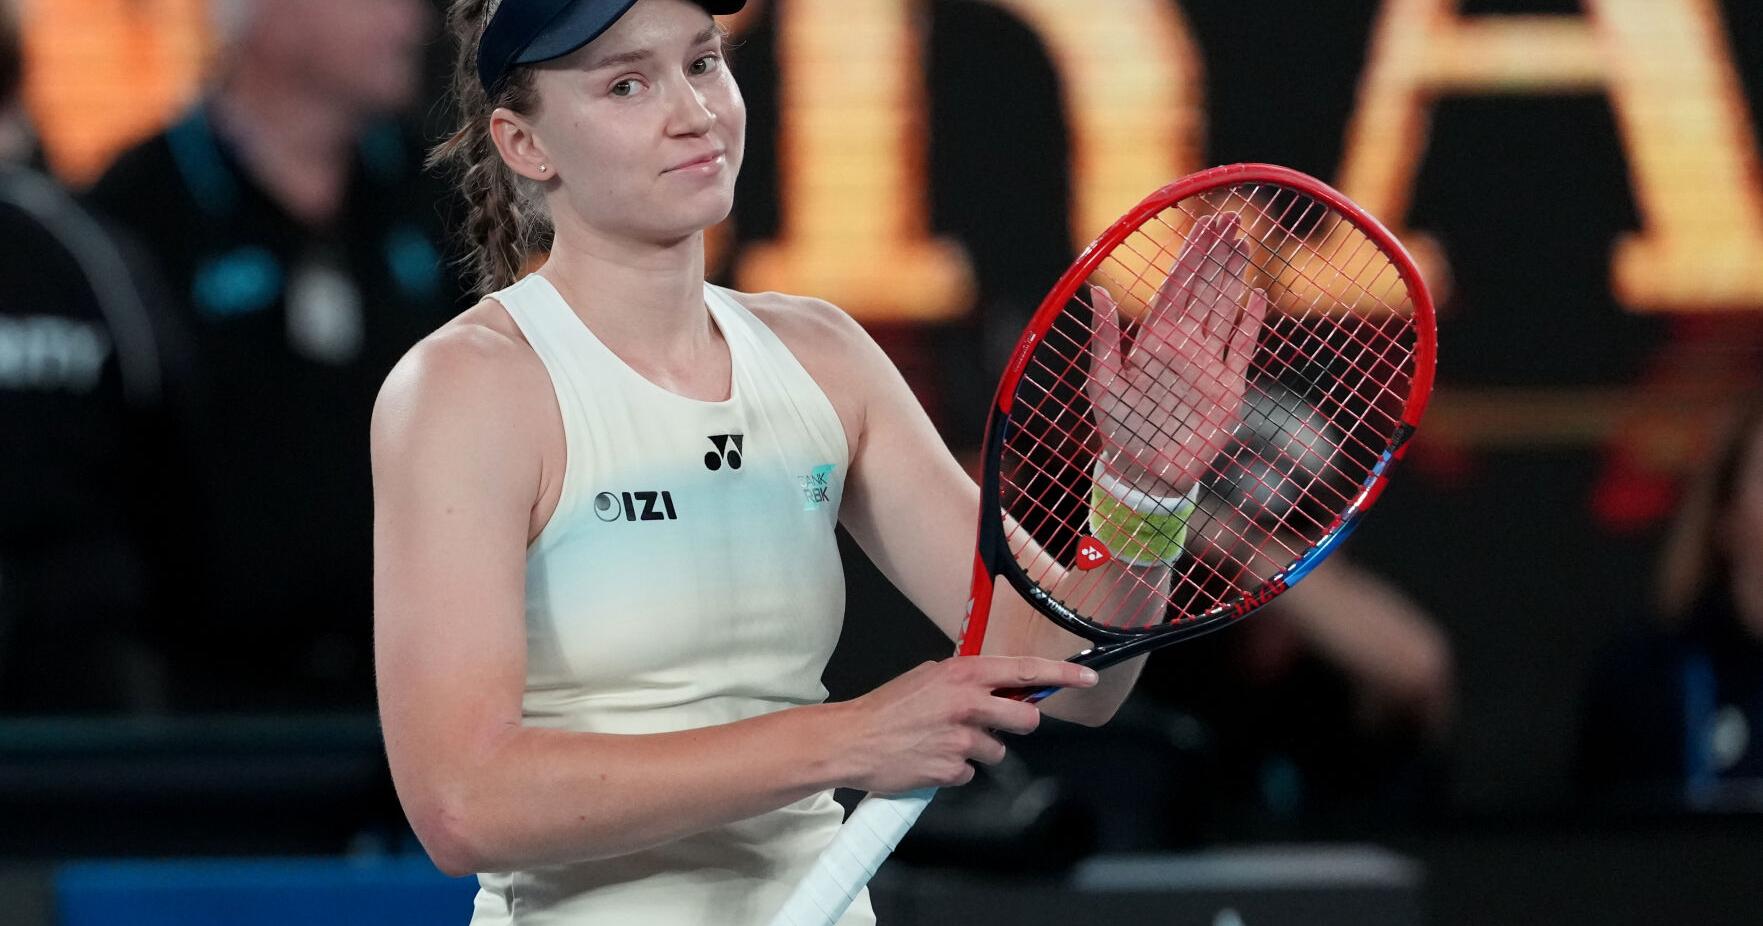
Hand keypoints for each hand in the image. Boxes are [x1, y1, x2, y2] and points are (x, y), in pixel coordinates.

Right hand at [837, 656, 1097, 793]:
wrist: (853, 740)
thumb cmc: (889, 707)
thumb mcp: (930, 677)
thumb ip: (967, 679)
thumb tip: (1001, 683)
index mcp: (963, 674)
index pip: (1025, 670)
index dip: (1062, 673)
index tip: (1087, 677)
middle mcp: (967, 703)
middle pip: (1025, 718)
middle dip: (1017, 723)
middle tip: (993, 723)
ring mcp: (960, 739)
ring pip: (997, 751)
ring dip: (978, 750)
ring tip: (944, 742)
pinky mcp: (951, 769)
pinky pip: (970, 773)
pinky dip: (955, 769)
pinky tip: (931, 759)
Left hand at [1087, 212, 1267, 495]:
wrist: (1147, 473)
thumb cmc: (1119, 430)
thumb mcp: (1104, 383)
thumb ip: (1104, 339)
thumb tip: (1096, 291)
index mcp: (1154, 340)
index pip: (1177, 286)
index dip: (1192, 255)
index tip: (1206, 225)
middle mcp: (1183, 345)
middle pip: (1204, 289)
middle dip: (1217, 254)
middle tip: (1233, 219)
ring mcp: (1207, 364)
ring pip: (1224, 309)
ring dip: (1233, 277)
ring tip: (1244, 243)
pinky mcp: (1227, 388)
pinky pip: (1241, 349)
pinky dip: (1250, 324)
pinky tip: (1256, 297)